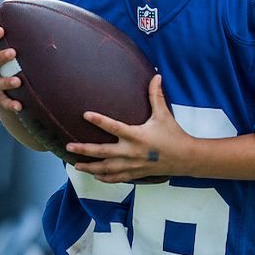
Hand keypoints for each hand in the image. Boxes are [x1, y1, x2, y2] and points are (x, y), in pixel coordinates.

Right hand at [0, 26, 23, 111]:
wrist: (0, 87)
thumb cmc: (8, 61)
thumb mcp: (8, 49)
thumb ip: (17, 37)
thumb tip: (41, 14)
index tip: (1, 30)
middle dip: (0, 57)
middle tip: (13, 52)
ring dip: (6, 82)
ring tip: (18, 81)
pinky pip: (2, 101)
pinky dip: (10, 104)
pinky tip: (19, 106)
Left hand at [66, 74, 193, 183]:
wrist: (185, 158)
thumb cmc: (173, 135)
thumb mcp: (164, 115)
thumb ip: (156, 96)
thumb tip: (156, 76)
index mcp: (137, 135)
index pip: (114, 127)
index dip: (99, 120)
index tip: (85, 115)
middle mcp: (131, 152)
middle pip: (103, 152)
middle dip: (84, 150)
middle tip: (69, 146)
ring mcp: (132, 165)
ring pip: (106, 168)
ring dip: (90, 167)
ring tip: (76, 165)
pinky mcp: (136, 174)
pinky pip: (117, 178)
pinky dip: (105, 178)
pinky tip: (95, 175)